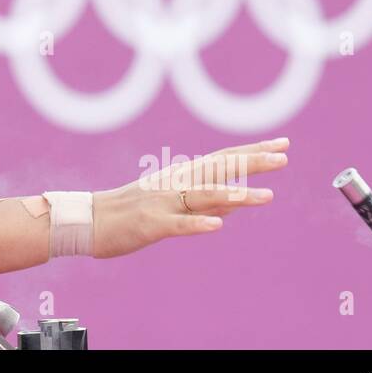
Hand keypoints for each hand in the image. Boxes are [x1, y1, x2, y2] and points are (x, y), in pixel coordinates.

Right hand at [90, 136, 288, 258]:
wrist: (88, 221)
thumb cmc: (129, 213)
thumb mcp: (170, 204)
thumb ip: (204, 204)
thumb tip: (236, 205)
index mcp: (180, 176)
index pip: (223, 159)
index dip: (252, 152)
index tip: (282, 144)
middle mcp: (175, 183)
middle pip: (218, 169)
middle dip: (251, 163)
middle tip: (283, 157)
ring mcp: (163, 202)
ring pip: (203, 197)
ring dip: (235, 195)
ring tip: (266, 196)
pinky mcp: (150, 224)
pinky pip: (177, 224)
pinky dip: (197, 224)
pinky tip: (218, 228)